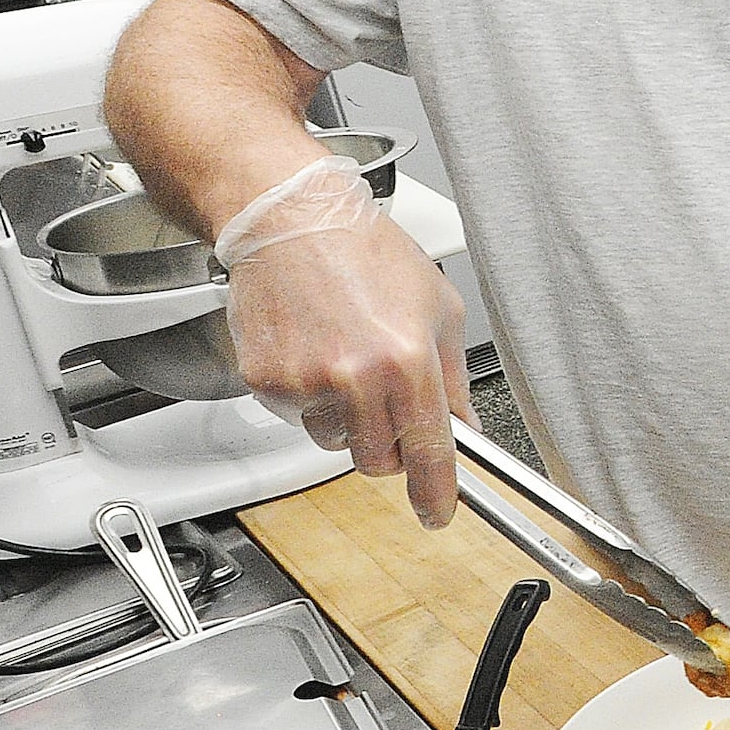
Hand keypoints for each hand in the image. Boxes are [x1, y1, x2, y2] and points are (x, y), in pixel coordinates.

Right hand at [221, 172, 477, 527]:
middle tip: (384, 397)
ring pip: (334, 441)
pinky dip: (307, 394)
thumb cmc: (363, 250)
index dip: (435, 493)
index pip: (428, 452)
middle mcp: (356, 377)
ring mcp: (307, 383)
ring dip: (344, 416)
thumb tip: (463, 427)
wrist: (289, 218)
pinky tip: (312, 346)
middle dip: (387, 442)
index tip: (436, 511)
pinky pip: (296, 416)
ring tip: (342, 354)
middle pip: (378, 459)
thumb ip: (453, 376)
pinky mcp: (267, 382)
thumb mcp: (437, 305)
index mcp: (407, 360)